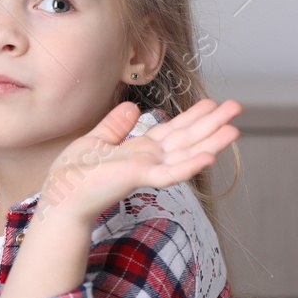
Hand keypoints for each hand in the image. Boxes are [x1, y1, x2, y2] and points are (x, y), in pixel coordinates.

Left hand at [35, 98, 242, 225]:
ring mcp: (147, 170)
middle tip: (237, 107)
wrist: (60, 195)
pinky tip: (210, 156)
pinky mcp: (139, 178)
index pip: (173, 130)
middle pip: (187, 138)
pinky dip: (190, 165)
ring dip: (212, 143)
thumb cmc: (74, 174)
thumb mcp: (96, 141)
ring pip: (187, 154)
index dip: (193, 116)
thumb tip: (131, 107)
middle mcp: (150, 159)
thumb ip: (115, 126)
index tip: (212, 102)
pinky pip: (170, 173)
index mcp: (141, 150)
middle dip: (212, 123)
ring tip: (235, 129)